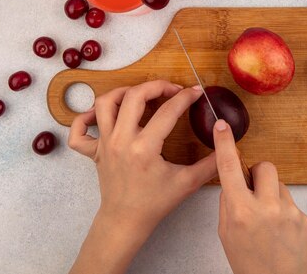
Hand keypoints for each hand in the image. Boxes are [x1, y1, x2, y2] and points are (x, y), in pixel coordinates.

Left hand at [68, 80, 216, 273]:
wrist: (126, 221)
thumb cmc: (155, 203)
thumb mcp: (187, 183)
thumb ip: (211, 163)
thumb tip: (227, 144)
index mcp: (145, 148)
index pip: (168, 111)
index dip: (185, 97)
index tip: (196, 92)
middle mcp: (121, 140)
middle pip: (134, 96)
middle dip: (156, 86)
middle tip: (171, 89)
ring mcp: (104, 144)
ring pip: (105, 103)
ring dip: (123, 92)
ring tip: (140, 94)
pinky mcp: (93, 151)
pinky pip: (79, 129)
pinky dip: (86, 116)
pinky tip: (102, 114)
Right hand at [213, 120, 306, 273]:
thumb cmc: (250, 265)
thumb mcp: (226, 234)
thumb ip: (228, 204)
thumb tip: (232, 182)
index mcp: (241, 212)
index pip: (229, 168)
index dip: (224, 144)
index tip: (222, 127)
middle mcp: (266, 208)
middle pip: (264, 166)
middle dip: (257, 173)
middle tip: (253, 190)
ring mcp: (288, 211)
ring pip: (278, 184)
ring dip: (271, 194)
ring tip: (267, 219)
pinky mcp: (303, 217)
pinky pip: (290, 202)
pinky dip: (283, 210)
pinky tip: (279, 230)